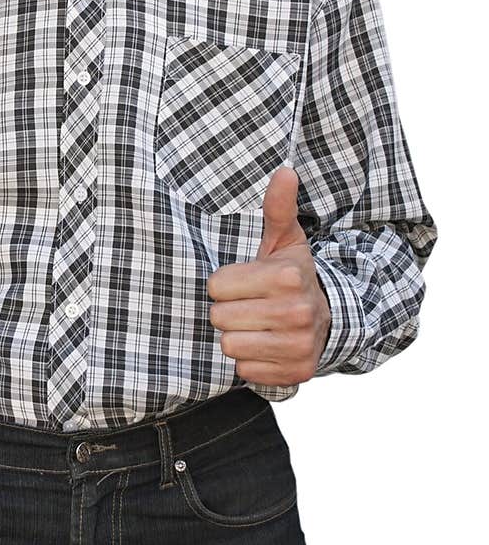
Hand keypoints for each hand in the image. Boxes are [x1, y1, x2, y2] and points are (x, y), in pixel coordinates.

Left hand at [206, 166, 330, 384]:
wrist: (327, 316)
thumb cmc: (291, 273)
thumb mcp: (284, 239)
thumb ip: (277, 207)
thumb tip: (284, 170)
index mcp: (288, 275)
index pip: (217, 286)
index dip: (224, 284)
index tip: (243, 281)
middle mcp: (297, 312)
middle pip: (220, 317)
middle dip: (228, 310)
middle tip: (249, 304)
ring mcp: (299, 345)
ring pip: (230, 346)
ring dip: (237, 336)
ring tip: (256, 324)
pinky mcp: (298, 373)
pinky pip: (245, 370)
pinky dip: (250, 361)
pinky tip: (266, 345)